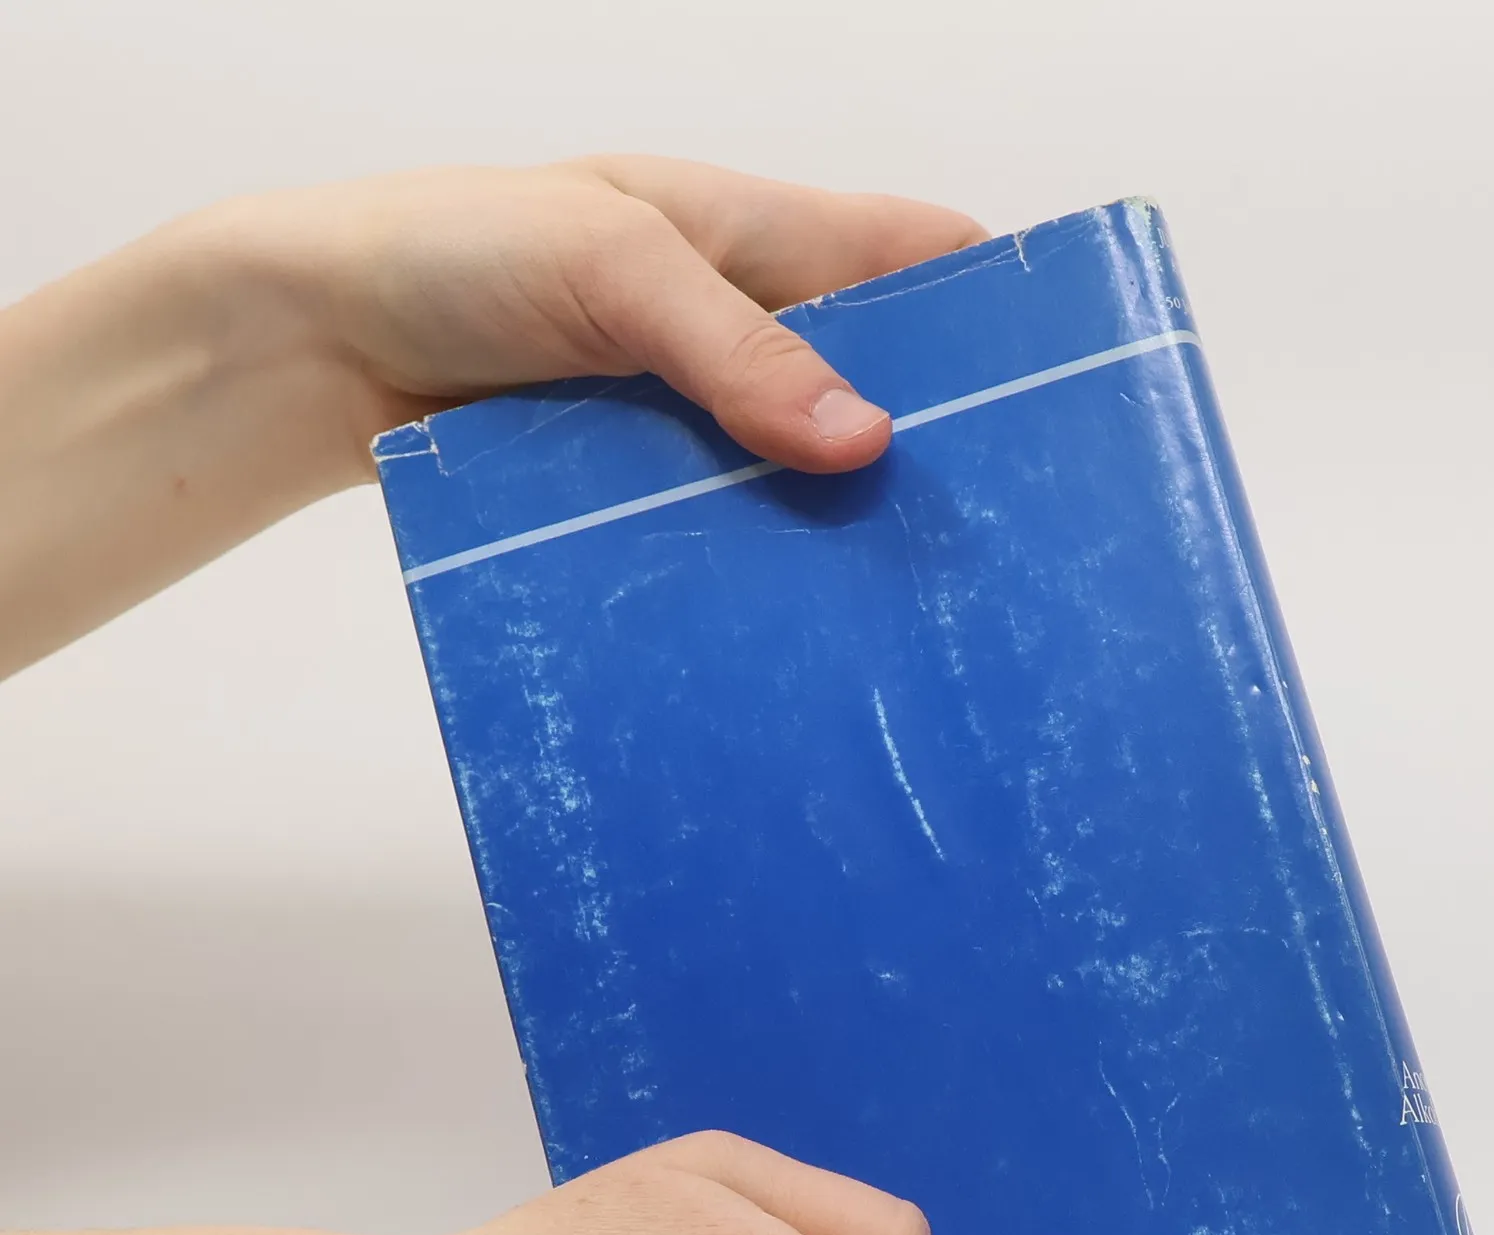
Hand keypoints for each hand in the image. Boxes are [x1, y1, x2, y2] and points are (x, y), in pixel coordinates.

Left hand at [0, 156, 984, 670]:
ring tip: (921, 611)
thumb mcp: (613, 263)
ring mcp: (701, 420)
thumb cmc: (457, 250)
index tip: (1066, 396)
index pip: (921, 259)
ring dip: (852, 532)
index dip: (1000, 312)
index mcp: (764, 235)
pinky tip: (806, 628)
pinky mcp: (649, 493)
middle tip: (1001, 542)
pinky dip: (770, 571)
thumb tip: (866, 445)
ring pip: (813, 477)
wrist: (315, 345)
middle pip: (886, 386)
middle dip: (940, 453)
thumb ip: (738, 347)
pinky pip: (734, 532)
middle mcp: (749, 330)